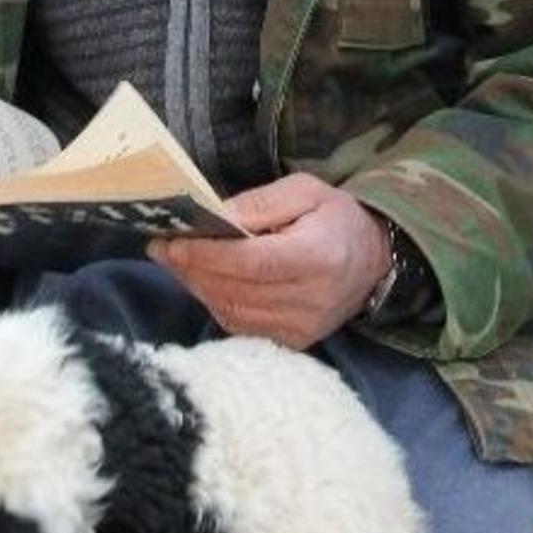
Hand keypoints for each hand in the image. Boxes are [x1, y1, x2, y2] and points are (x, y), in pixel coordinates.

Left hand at [148, 174, 390, 347]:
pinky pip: (241, 327)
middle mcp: (311, 300)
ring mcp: (303, 328)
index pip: (251, 263)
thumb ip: (259, 203)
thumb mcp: (304, 191)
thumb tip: (215, 216)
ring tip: (176, 262)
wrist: (371, 259)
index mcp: (318, 257)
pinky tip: (203, 281)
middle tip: (161, 248)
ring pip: (232, 312)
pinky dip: (216, 303)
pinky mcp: (293, 342)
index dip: (207, 255)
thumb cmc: (335, 218)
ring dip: (197, 287)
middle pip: (235, 290)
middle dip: (191, 269)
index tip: (171, 243)